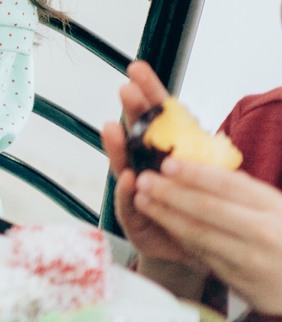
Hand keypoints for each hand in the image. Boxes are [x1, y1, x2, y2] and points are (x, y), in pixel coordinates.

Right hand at [101, 61, 209, 272]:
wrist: (203, 252)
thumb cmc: (203, 210)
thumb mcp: (207, 175)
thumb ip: (192, 150)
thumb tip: (185, 116)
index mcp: (168, 150)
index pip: (158, 116)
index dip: (148, 92)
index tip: (137, 69)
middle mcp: (147, 166)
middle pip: (135, 134)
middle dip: (130, 112)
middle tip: (126, 92)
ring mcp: (139, 192)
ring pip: (124, 166)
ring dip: (118, 147)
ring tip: (113, 129)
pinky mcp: (136, 220)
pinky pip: (130, 205)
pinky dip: (128, 193)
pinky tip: (130, 180)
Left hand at [128, 159, 281, 313]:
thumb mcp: (277, 209)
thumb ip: (246, 191)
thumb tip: (203, 164)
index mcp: (274, 206)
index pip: (229, 184)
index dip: (194, 173)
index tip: (167, 163)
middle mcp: (264, 232)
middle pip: (207, 208)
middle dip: (170, 192)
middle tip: (144, 179)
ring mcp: (253, 259)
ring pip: (199, 234)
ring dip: (166, 216)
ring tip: (142, 201)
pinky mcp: (242, 282)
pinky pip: (203, 256)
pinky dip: (180, 239)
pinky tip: (162, 227)